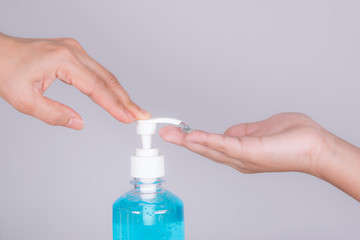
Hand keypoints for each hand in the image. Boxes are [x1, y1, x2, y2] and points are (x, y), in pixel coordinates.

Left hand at [0, 33, 150, 129]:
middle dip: (126, 100)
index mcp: (63, 60)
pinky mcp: (73, 53)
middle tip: (141, 116)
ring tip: (133, 109)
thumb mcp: (25, 100)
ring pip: (105, 74)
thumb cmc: (5, 70)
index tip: (128, 118)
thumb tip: (78, 123)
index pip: (97, 87)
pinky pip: (97, 71)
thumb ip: (54, 114)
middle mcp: (73, 52)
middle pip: (108, 79)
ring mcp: (74, 50)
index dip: (115, 105)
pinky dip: (109, 85)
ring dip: (120, 93)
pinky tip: (116, 95)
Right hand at [160, 113, 325, 173]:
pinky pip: (223, 145)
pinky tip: (192, 136)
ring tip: (170, 134)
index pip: (211, 146)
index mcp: (240, 152)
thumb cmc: (294, 139)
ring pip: (210, 149)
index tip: (178, 131)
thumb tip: (228, 132)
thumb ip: (242, 132)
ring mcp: (243, 157)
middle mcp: (238, 159)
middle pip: (205, 150)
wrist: (315, 147)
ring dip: (188, 141)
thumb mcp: (260, 131)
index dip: (193, 140)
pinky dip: (206, 140)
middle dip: (183, 142)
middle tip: (164, 133)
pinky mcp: (249, 152)